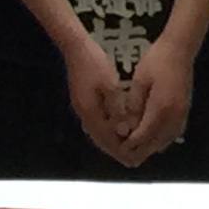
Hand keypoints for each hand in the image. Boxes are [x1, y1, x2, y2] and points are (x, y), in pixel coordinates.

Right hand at [60, 32, 137, 164]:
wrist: (76, 47)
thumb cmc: (94, 64)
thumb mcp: (111, 86)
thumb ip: (117, 110)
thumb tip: (123, 131)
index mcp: (90, 111)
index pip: (105, 139)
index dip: (119, 151)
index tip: (132, 161)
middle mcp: (84, 113)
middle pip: (99, 138)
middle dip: (115, 150)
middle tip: (131, 159)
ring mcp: (81, 106)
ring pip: (96, 131)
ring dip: (110, 141)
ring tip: (125, 148)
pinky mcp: (82, 100)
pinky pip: (95, 123)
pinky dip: (105, 131)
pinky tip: (115, 129)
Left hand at [118, 32, 196, 165]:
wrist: (180, 51)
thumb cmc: (156, 61)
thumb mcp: (139, 81)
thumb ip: (134, 105)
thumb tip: (128, 124)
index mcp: (160, 107)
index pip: (144, 134)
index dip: (132, 144)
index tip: (120, 149)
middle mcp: (173, 115)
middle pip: (157, 142)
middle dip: (141, 151)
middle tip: (127, 156)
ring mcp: (181, 114)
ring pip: (166, 140)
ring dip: (152, 147)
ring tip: (136, 150)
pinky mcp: (184, 111)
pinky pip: (173, 133)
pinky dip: (162, 139)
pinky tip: (152, 139)